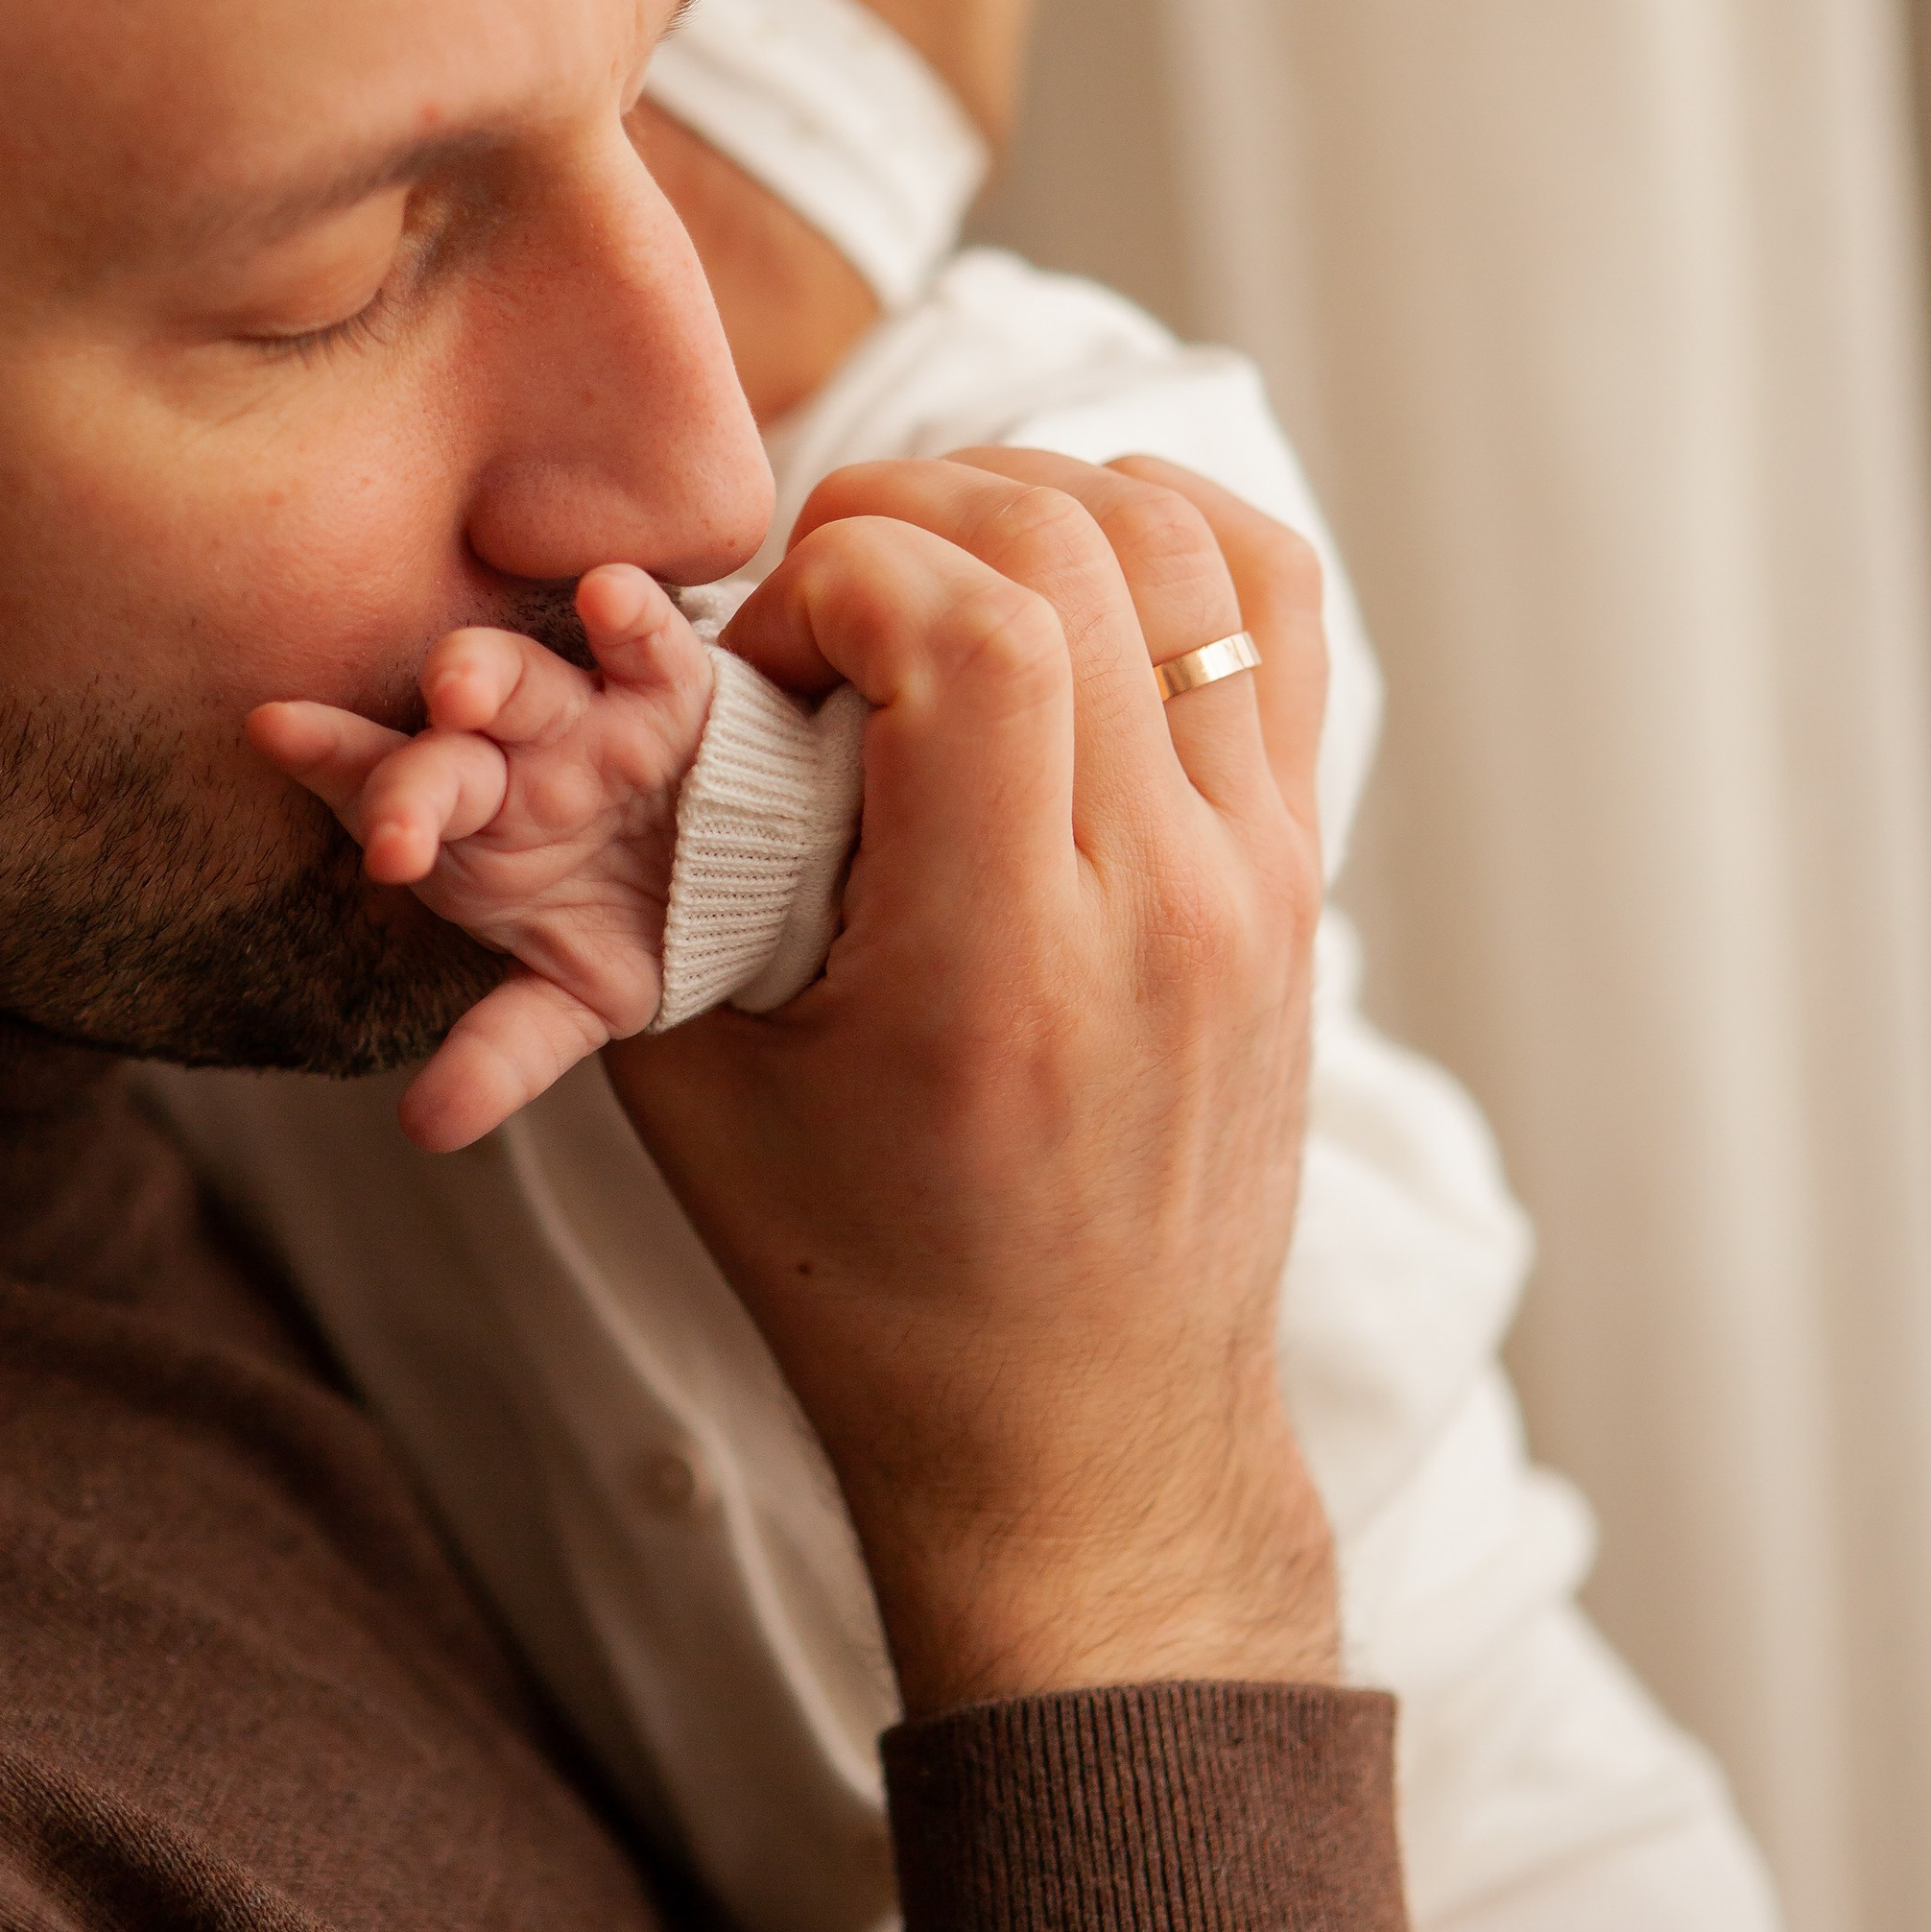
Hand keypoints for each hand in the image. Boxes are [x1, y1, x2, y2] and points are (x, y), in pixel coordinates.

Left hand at [248, 564, 715, 1147]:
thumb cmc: (626, 921)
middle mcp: (511, 758)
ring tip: (460, 688)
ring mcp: (589, 719)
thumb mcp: (568, 999)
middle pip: (442, 752)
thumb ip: (497, 1055)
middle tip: (393, 818)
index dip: (326, 755)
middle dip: (411, 776)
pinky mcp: (677, 693)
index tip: (271, 729)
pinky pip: (651, 646)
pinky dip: (634, 618)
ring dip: (489, 678)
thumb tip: (425, 1129)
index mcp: (465, 826)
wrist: (747, 880)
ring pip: (526, 684)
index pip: (376, 784)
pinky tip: (610, 597)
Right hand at [610, 443, 1339, 1714]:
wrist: (1085, 1433)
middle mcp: (1159, 904)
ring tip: (925, 571)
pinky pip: (1274, 606)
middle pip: (1071, 550)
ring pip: (1185, 543)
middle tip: (822, 605)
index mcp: (1000, 970)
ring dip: (1027, 498)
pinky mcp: (1300, 865)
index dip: (837, 571)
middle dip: (906, 513)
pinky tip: (1061, 571)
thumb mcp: (700, 1084)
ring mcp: (1257, 877)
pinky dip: (1166, 534)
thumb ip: (655, 864)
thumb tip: (630, 664)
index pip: (970, 628)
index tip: (769, 657)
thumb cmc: (864, 1277)